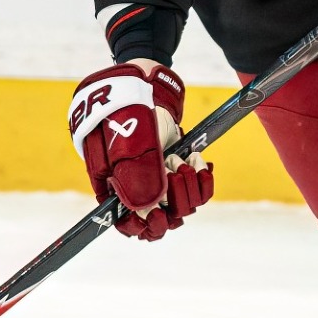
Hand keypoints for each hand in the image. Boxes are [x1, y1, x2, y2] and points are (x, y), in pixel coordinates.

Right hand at [67, 61, 213, 240]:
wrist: (148, 89)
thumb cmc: (129, 114)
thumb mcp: (130, 145)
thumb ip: (137, 179)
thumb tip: (147, 213)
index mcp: (115, 188)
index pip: (127, 225)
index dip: (143, 227)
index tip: (158, 216)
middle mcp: (138, 189)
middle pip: (161, 221)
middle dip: (173, 201)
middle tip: (174, 173)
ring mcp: (161, 181)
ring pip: (182, 207)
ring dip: (187, 184)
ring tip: (179, 159)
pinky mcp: (180, 171)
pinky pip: (198, 191)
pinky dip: (202, 178)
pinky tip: (198, 160)